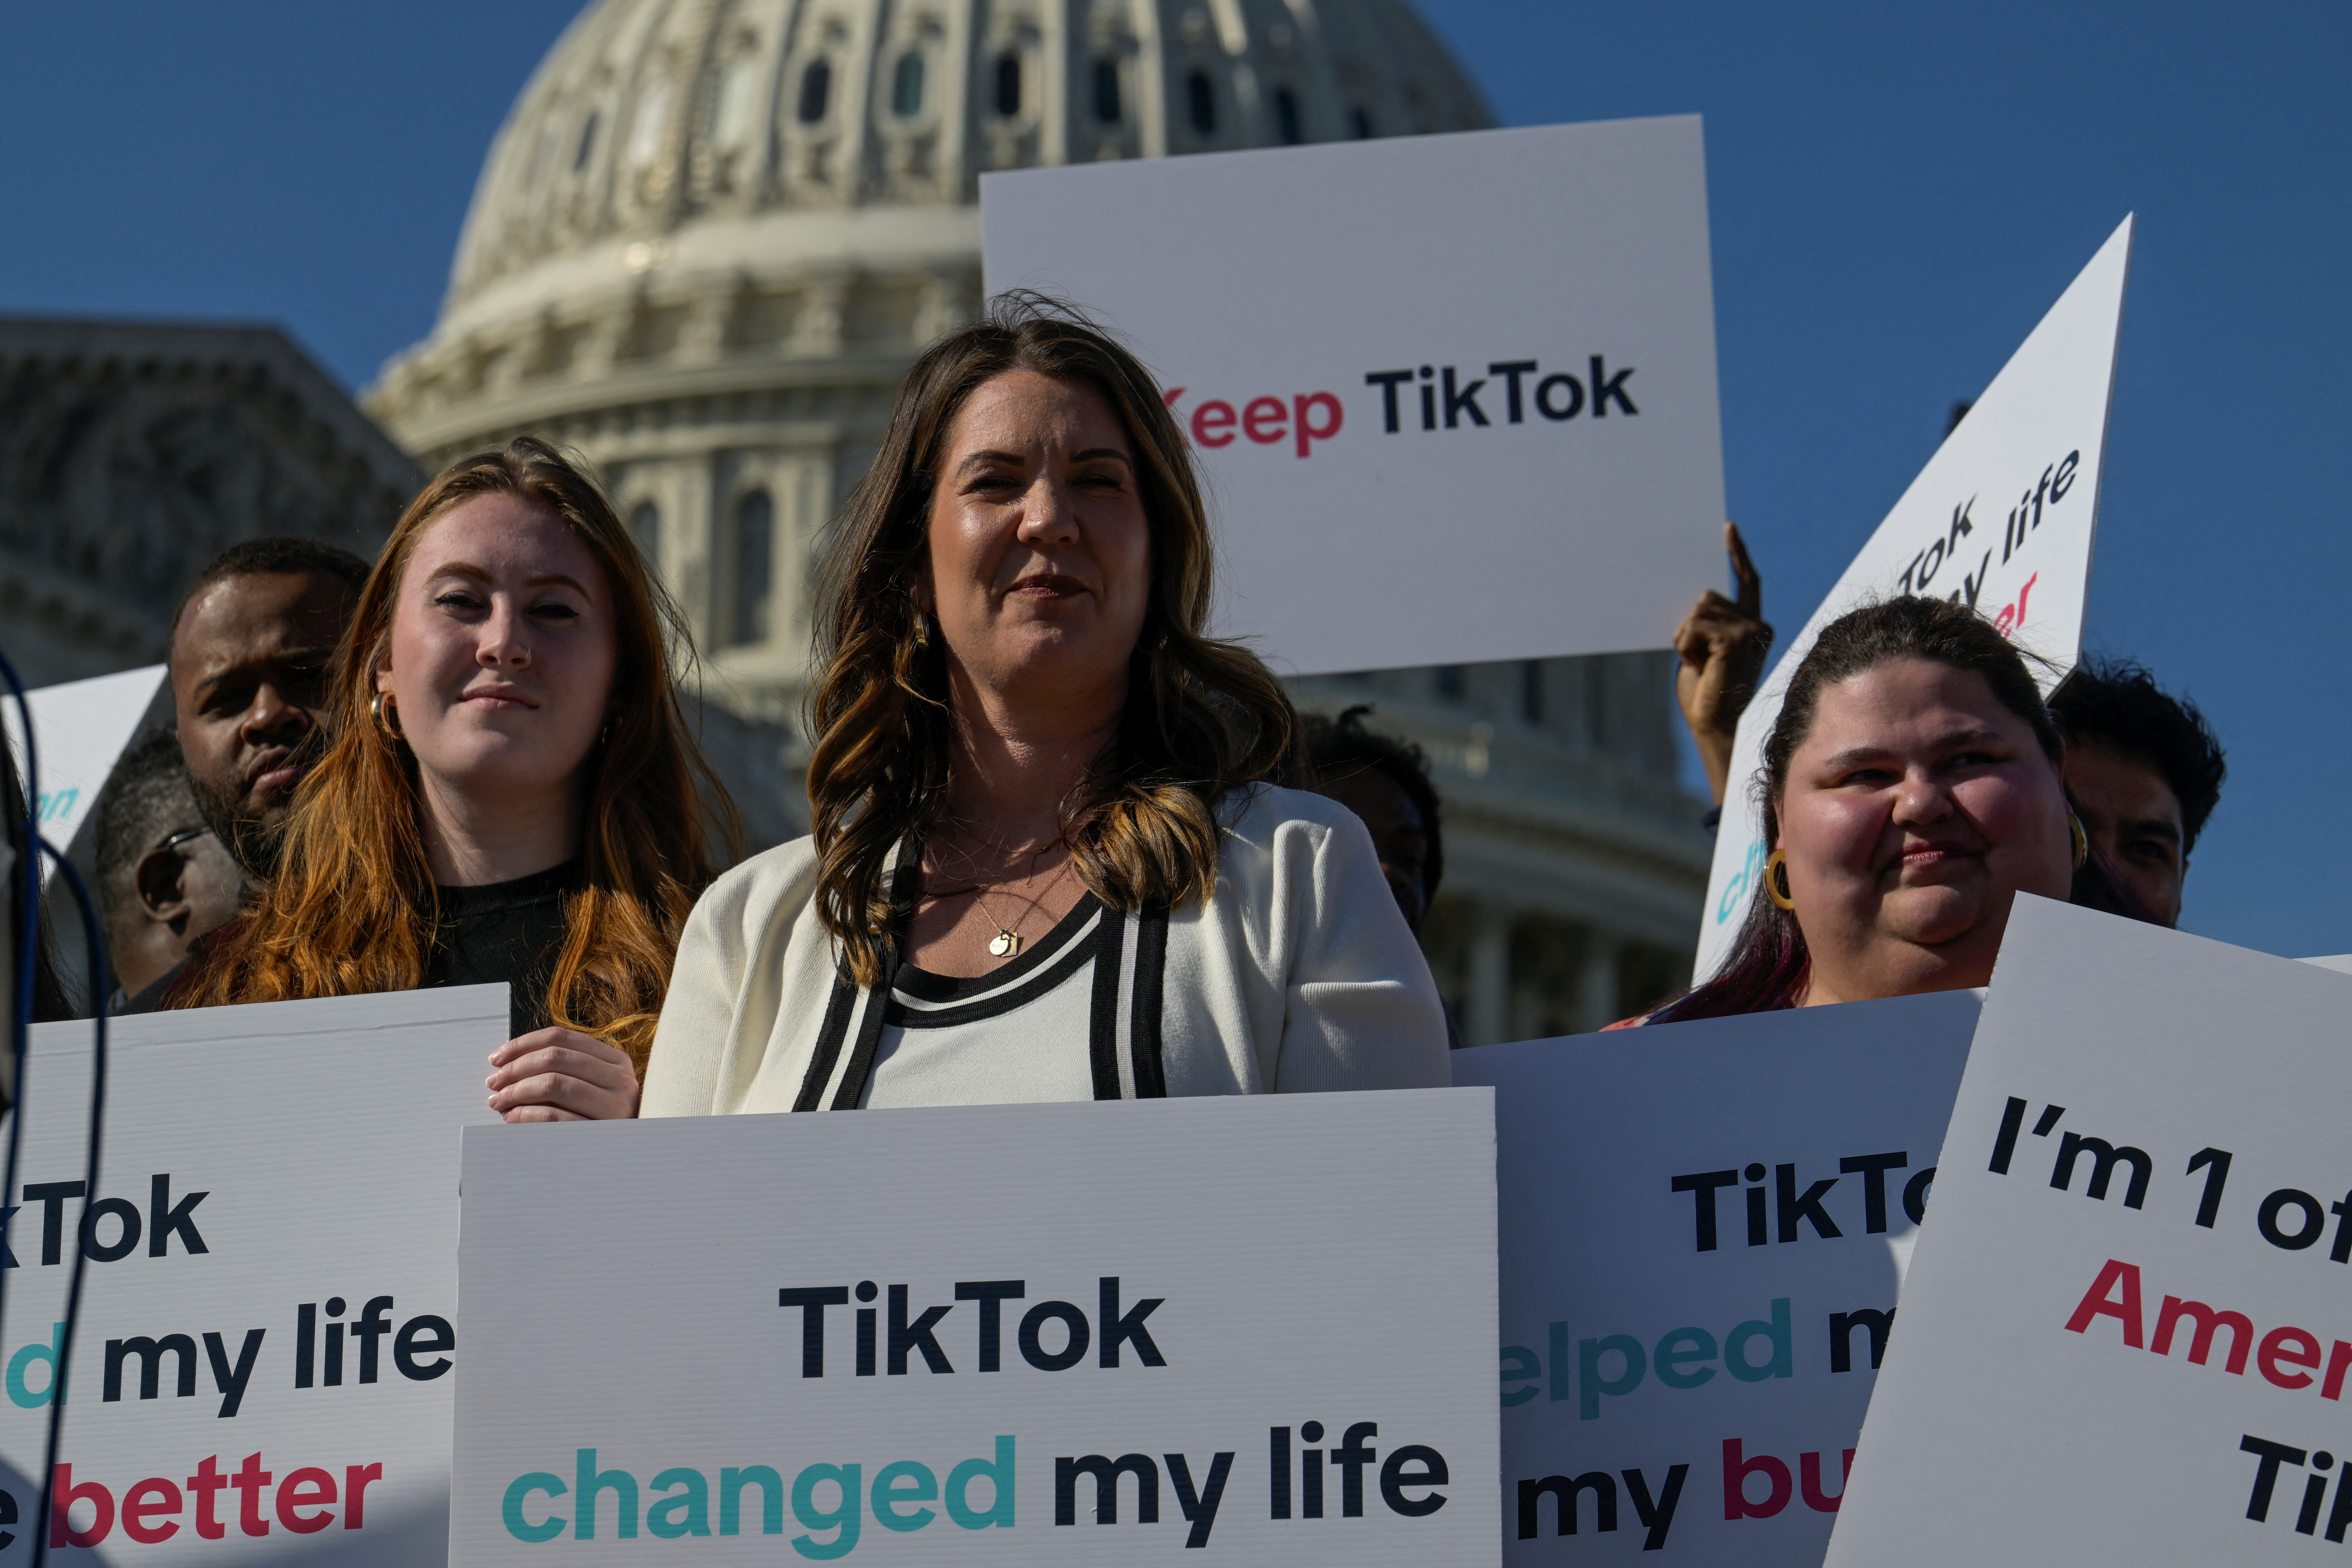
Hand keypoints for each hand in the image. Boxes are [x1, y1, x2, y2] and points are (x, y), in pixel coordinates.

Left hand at [487, 1027, 640, 1121]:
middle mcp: (620, 1079)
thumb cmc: (596, 1122)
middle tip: (494, 1082)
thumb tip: (509, 1063)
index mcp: (616, 1061)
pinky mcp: (600, 1133)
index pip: (561, 1037)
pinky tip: (512, 1117)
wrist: (621, 1163)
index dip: (522, 1045)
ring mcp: (615, 1107)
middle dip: (515, 1068)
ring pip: (553, 1083)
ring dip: (517, 1091)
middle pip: (555, 1058)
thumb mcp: (590, 1088)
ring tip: (499, 1101)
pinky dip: (525, 1114)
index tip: (498, 1058)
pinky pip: (553, 1117)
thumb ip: (562, 1071)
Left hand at [1674, 522, 1774, 805]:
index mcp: (1752, 625)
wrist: (1717, 726)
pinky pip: (1693, 625)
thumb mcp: (1703, 651)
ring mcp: (1751, 630)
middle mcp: (1758, 624)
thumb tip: (1695, 599)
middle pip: (1705, 597)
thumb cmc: (1707, 694)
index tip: (1727, 529)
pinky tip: (1700, 666)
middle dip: (1688, 625)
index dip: (1737, 554)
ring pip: (1696, 610)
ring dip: (1685, 638)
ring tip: (1700, 665)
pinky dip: (1686, 646)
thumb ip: (1705, 625)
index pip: (1748, 581)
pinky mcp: (1737, 639)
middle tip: (1697, 659)